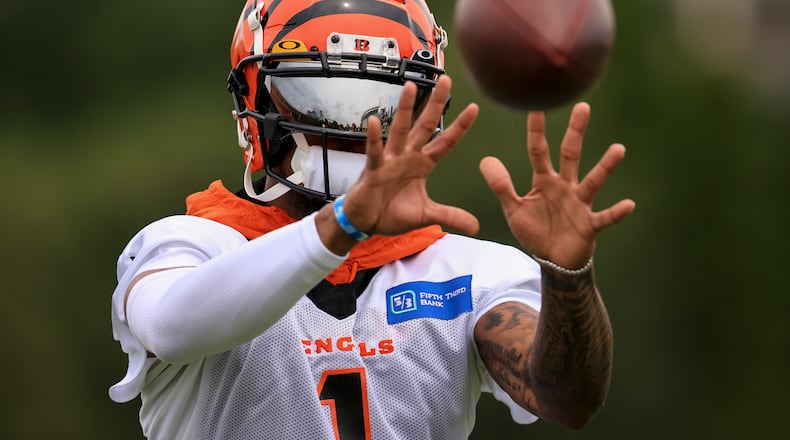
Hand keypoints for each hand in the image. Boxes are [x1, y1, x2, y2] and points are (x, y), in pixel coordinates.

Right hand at [342, 75, 480, 236]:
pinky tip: (373, 121)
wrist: (366, 223)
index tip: (475, 108)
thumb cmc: (391, 213)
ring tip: (410, 86)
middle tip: (446, 80)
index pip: (445, 142)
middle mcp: (408, 156)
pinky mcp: (373, 170)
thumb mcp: (427, 215)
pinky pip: (375, 152)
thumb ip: (450, 216)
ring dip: (405, 109)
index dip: (460, 127)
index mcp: (422, 164)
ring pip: (400, 130)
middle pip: (425, 125)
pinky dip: (374, 138)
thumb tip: (476, 227)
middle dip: (436, 104)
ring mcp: (390, 161)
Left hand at [479, 102, 635, 268]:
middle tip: (582, 107)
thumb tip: (486, 159)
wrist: (553, 260)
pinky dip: (616, 212)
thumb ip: (501, 186)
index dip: (536, 131)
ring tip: (618, 149)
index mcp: (544, 181)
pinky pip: (604, 217)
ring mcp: (579, 204)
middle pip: (570, 155)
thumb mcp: (513, 209)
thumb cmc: (535, 231)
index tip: (535, 107)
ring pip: (593, 182)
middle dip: (575, 132)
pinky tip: (629, 204)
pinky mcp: (589, 224)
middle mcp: (565, 186)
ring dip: (605, 167)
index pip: (538, 151)